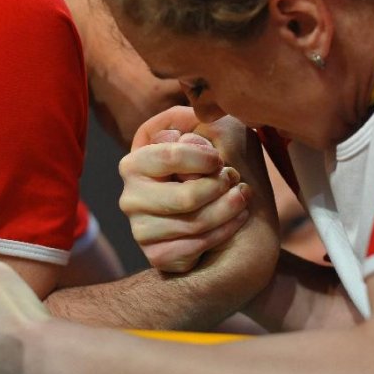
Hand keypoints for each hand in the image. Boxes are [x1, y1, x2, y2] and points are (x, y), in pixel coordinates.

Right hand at [120, 107, 276, 272]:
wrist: (242, 217)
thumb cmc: (229, 167)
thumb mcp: (220, 130)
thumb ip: (201, 117)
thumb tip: (186, 125)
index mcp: (137, 160)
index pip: (169, 155)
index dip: (204, 157)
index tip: (221, 159)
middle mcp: (130, 195)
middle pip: (185, 196)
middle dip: (220, 188)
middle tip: (235, 182)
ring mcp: (141, 228)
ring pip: (192, 223)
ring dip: (228, 210)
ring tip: (241, 198)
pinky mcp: (157, 256)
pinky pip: (193, 248)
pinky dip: (224, 233)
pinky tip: (236, 221)